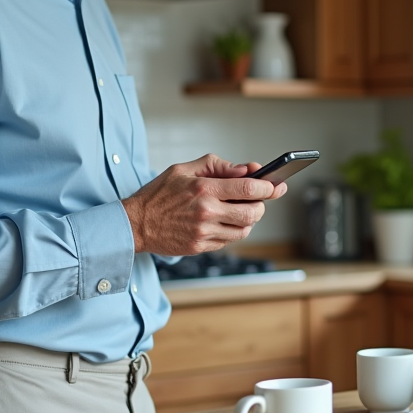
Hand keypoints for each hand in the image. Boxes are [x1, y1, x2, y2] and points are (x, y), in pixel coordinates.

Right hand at [121, 154, 287, 255]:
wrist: (135, 224)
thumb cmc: (159, 194)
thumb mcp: (184, 169)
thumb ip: (217, 166)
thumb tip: (246, 169)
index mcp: (204, 189)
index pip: (248, 187)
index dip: (268, 187)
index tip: (276, 185)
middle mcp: (206, 212)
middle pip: (252, 212)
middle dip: (261, 206)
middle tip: (258, 200)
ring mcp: (204, 232)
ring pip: (244, 230)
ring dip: (248, 220)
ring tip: (239, 210)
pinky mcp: (200, 247)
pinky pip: (229, 241)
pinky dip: (233, 231)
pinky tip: (224, 222)